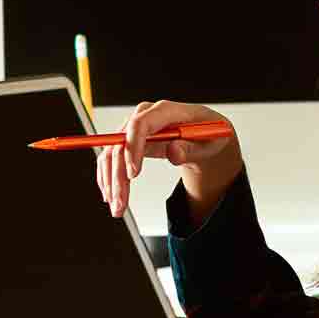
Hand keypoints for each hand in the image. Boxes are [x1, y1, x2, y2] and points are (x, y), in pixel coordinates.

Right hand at [96, 101, 240, 219]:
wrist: (204, 137)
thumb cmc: (208, 136)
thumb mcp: (210, 143)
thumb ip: (191, 148)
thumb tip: (174, 152)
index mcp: (166, 111)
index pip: (141, 124)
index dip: (133, 148)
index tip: (133, 174)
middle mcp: (145, 116)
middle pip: (121, 142)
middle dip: (118, 175)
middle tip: (121, 201)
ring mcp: (135, 129)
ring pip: (112, 153)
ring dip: (110, 181)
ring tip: (117, 206)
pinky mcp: (130, 142)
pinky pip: (112, 158)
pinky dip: (108, 178)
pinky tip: (111, 195)